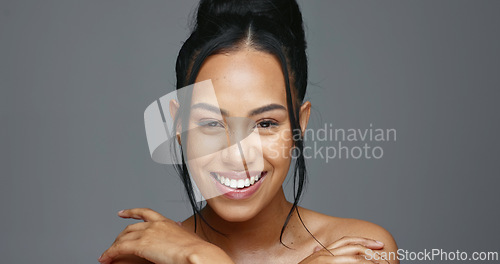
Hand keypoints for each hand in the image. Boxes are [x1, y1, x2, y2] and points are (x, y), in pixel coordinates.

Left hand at [98, 208, 232, 263]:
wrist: (197, 253)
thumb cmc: (198, 251)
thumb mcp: (188, 240)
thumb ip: (181, 238)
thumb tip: (183, 242)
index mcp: (167, 222)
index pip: (145, 213)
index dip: (131, 212)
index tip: (123, 213)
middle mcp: (155, 225)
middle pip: (130, 227)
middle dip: (119, 236)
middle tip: (113, 244)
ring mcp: (147, 233)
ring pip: (123, 238)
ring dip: (112, 247)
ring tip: (106, 255)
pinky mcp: (141, 244)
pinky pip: (119, 248)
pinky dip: (110, 253)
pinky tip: (106, 258)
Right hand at [298, 236, 387, 263]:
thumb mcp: (311, 262)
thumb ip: (317, 255)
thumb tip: (318, 247)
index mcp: (322, 252)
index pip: (346, 241)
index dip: (363, 240)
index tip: (377, 244)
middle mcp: (323, 255)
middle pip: (351, 246)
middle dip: (369, 247)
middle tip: (383, 252)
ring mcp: (324, 261)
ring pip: (352, 256)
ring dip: (368, 259)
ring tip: (380, 263)